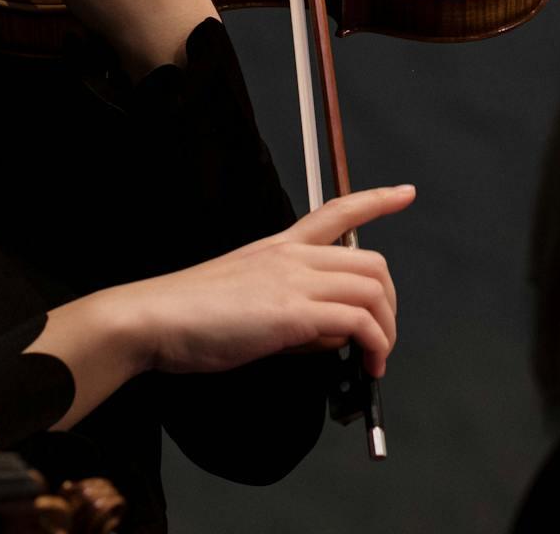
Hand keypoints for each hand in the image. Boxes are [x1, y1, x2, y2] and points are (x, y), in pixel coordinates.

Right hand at [114, 184, 414, 377]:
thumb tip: (329, 333)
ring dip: (386, 329)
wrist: (155, 319)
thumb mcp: (248, 300)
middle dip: (389, 302)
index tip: (405, 194)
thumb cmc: (190, 316)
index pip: (338, 211)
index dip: (377, 201)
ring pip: (371, 290)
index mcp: (279, 245)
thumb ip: (291, 308)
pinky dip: (373, 344)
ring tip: (375, 359)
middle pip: (371, 262)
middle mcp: (292, 255)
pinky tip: (365, 364)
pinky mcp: (293, 312)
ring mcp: (294, 280)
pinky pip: (357, 322)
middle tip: (381, 337)